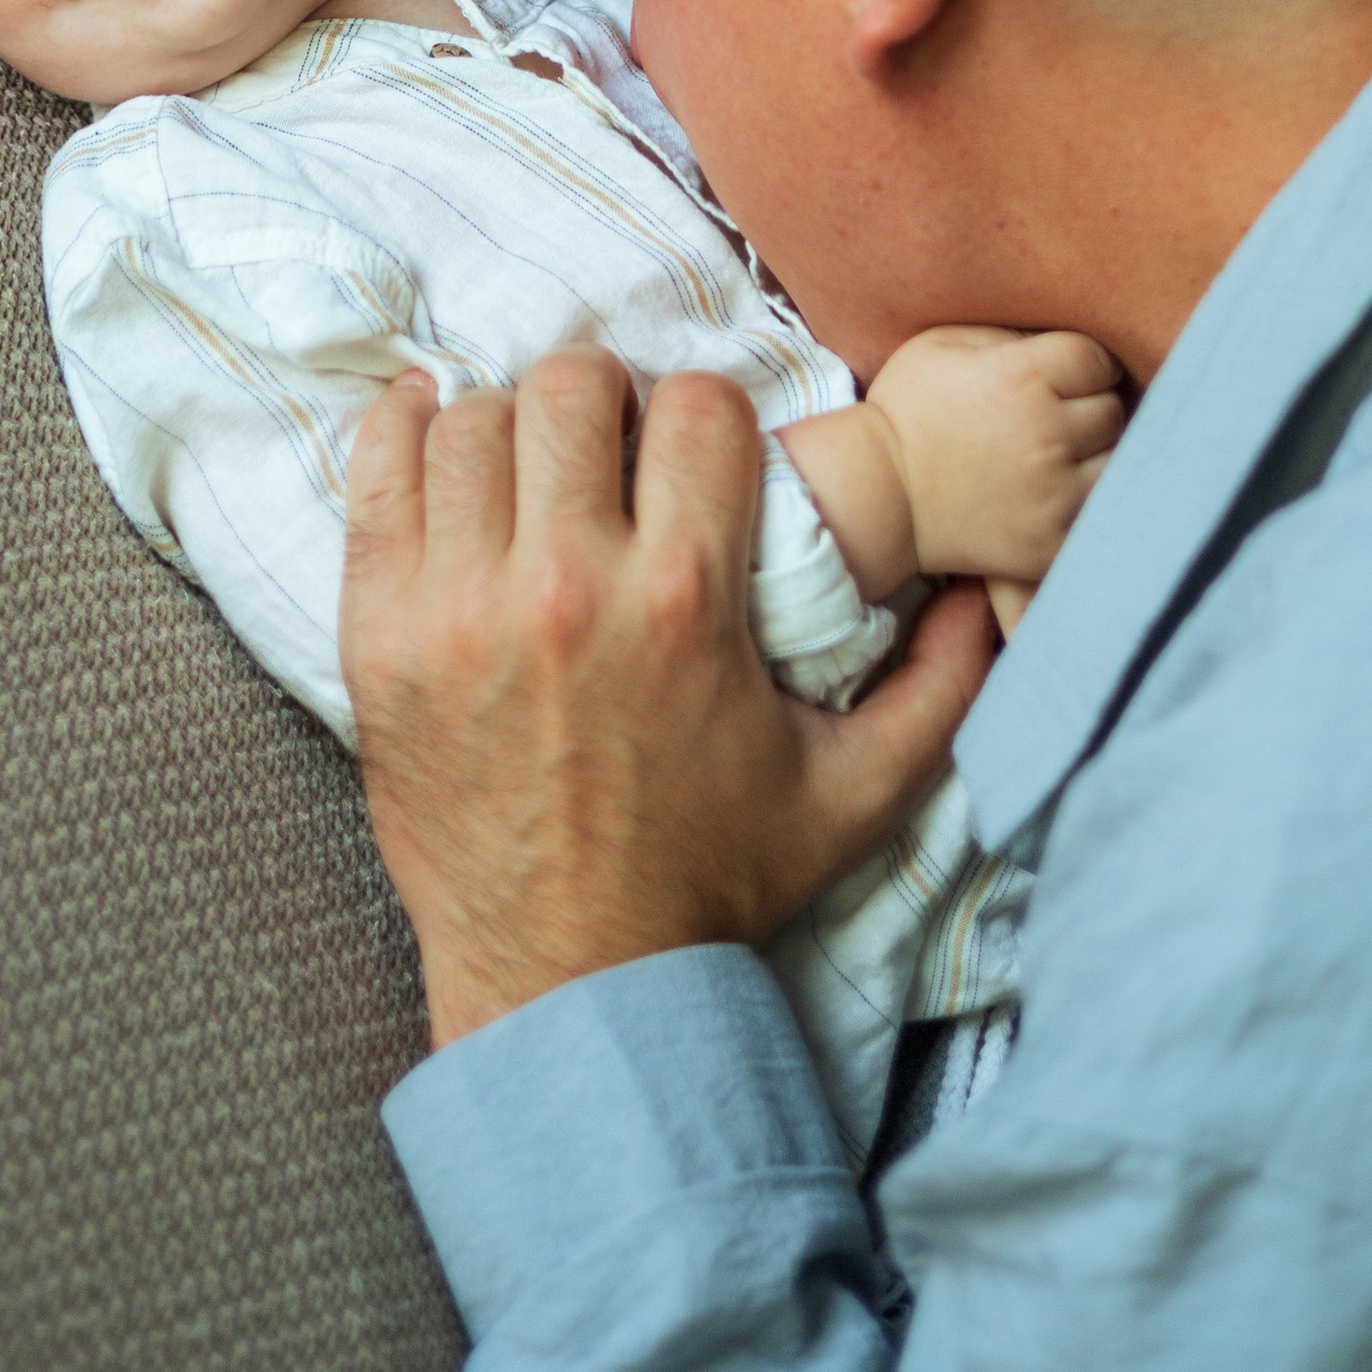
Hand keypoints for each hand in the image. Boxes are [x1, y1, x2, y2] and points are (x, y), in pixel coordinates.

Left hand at [339, 349, 997, 1046]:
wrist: (573, 982)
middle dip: (604, 401)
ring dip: (511, 426)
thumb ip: (942, 687)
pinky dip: (404, 432)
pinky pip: (379, 476)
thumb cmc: (712, 882)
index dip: (705, 415)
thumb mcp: (859, 795)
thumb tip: (992, 591)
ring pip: (475, 420)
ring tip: (531, 468)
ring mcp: (460, 607)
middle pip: (573, 389)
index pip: (698, 408)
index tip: (694, 451)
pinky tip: (436, 430)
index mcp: (686, 603)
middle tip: (609, 447)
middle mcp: (569, 586)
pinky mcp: (382, 637)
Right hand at [867, 325, 1123, 585]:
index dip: (1084, 364)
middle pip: (1111, 411)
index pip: (1097, 359)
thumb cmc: (908, 409)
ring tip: (1064, 456)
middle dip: (1088, 409)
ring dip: (1096, 457)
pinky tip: (1057, 494)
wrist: (880, 494)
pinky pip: (1099, 514)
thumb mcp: (943, 343)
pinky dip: (1085, 504)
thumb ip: (1006, 331)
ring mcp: (1054, 493)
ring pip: (1116, 463)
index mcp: (1022, 376)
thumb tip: (1055, 337)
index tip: (1065, 376)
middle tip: (1056, 418)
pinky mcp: (1052, 541)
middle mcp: (1046, 432)